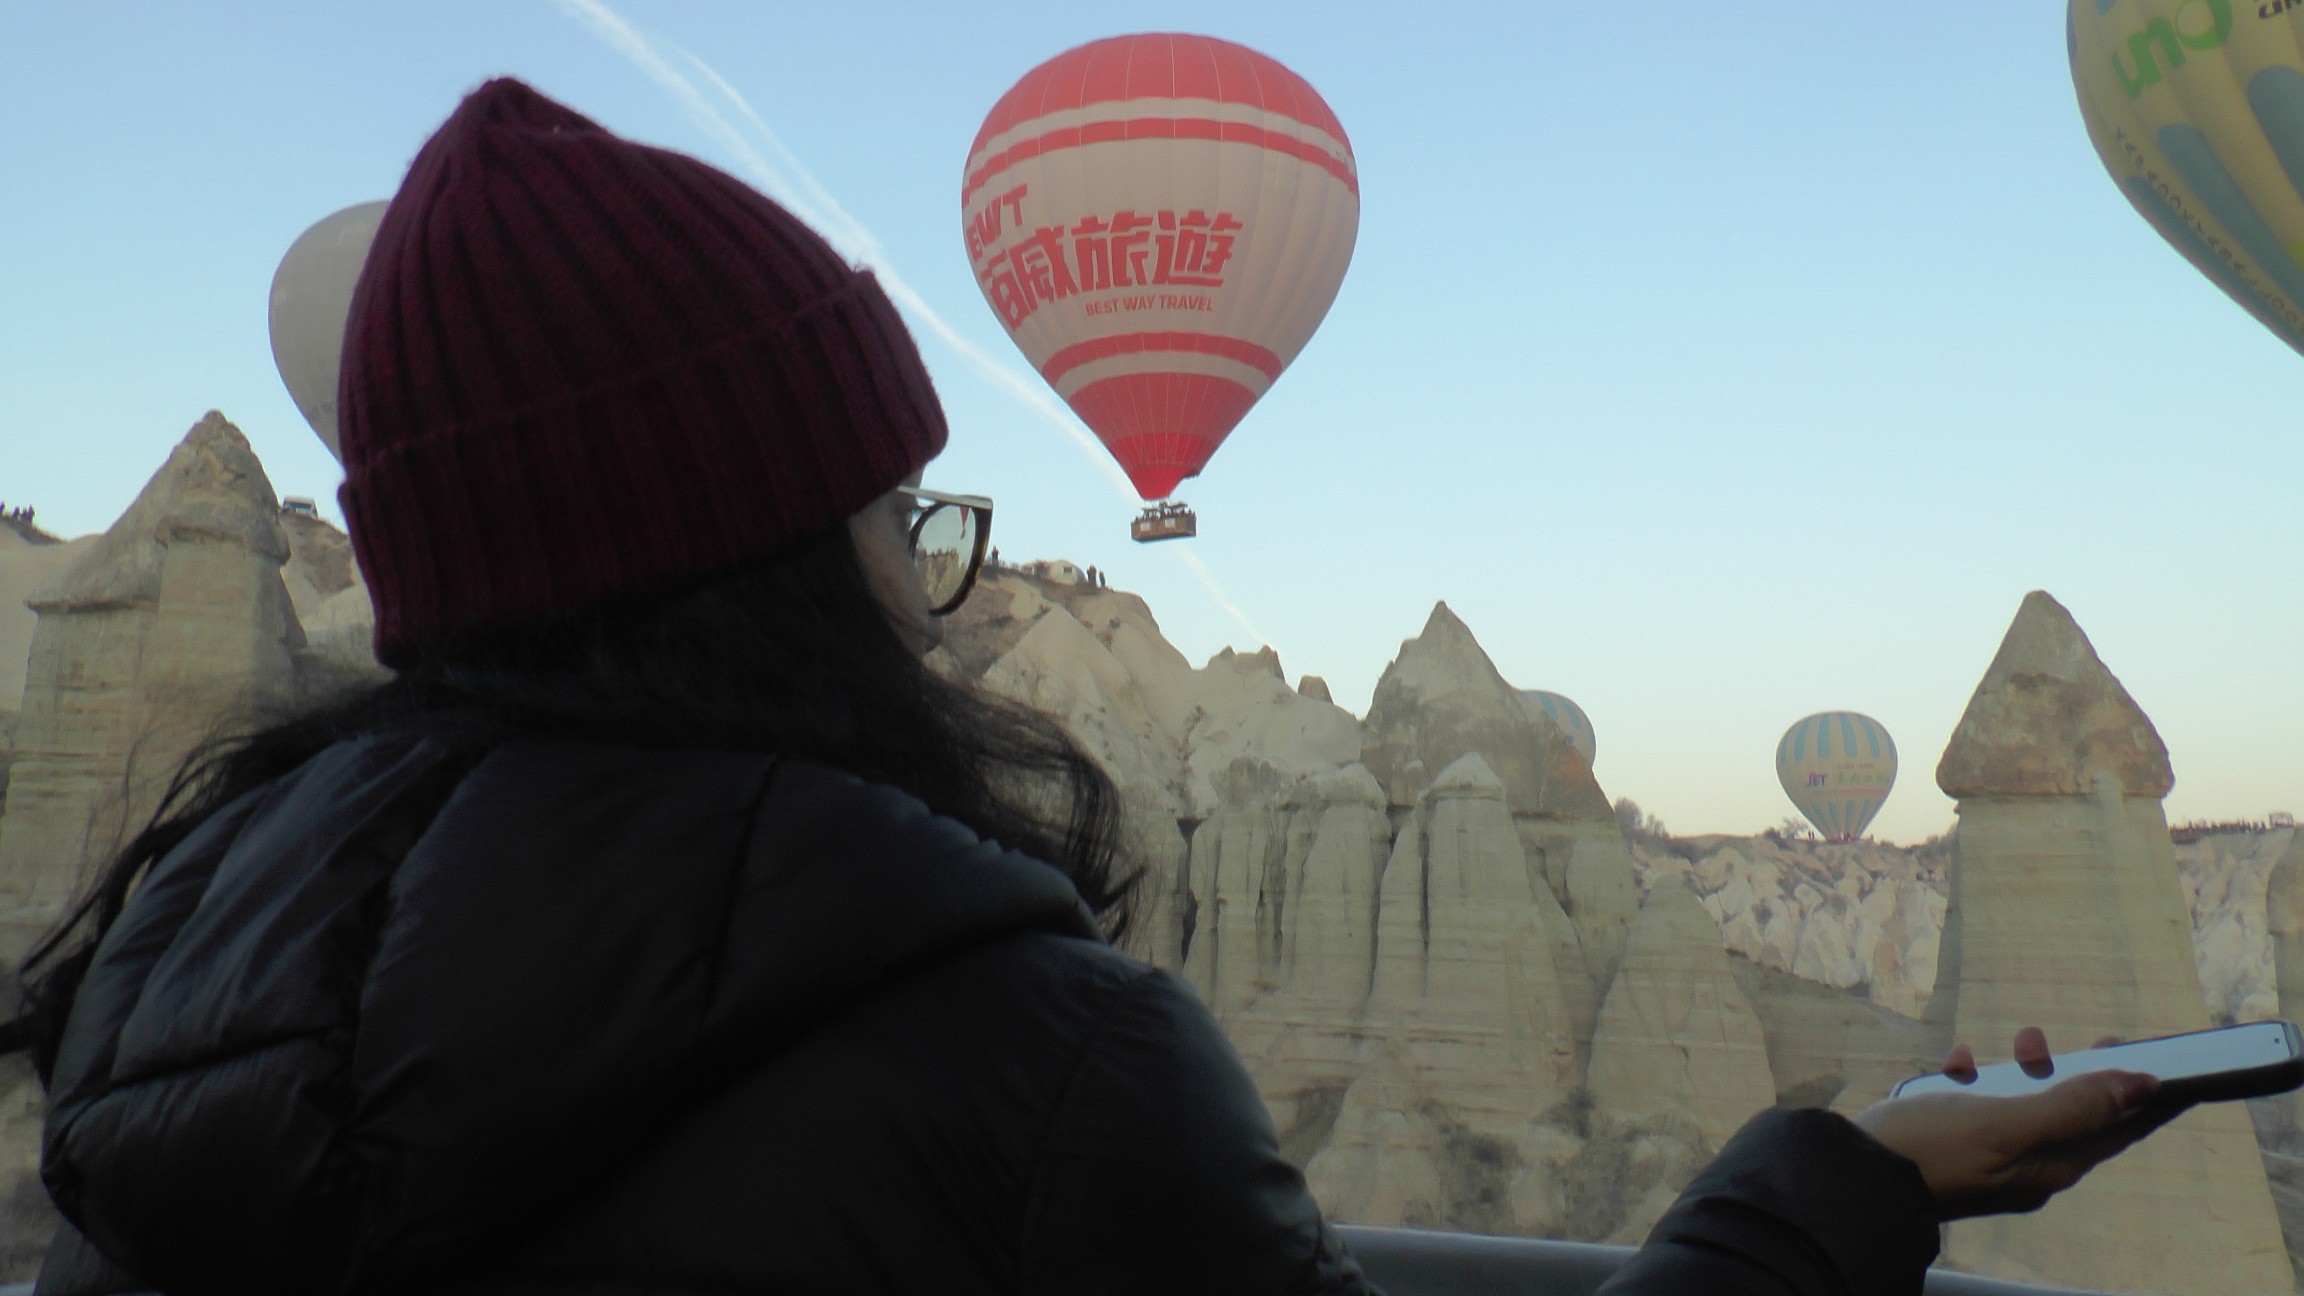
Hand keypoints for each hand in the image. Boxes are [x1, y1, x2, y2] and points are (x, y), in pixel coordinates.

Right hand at [1853, 1027, 2184, 1219]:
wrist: (1849, 1173)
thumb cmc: (1926, 1153)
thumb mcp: (2005, 1124)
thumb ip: (2072, 1104)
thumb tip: (2139, 1087)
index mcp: (2048, 1165)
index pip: (2118, 1129)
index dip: (2147, 1099)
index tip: (2176, 1070)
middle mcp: (2024, 1161)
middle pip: (2077, 1112)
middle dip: (2088, 1073)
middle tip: (2106, 1041)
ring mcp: (1988, 1148)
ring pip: (2029, 1099)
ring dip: (2031, 1065)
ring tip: (2026, 1041)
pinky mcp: (1952, 1133)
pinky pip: (1979, 1097)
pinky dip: (1978, 1072)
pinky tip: (1961, 1060)